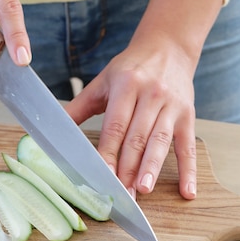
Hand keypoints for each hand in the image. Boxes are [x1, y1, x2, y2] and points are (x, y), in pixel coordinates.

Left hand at [66, 39, 196, 199]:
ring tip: (144, 190)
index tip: (101, 176)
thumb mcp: (102, 82)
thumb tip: (50, 128)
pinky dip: (189, 171)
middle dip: (128, 168)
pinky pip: (188, 147)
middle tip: (121, 194)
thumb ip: (78, 108)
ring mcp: (172, 106)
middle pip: (137, 138)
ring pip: (160, 142)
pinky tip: (187, 191)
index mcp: (126, 86)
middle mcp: (151, 95)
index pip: (115, 127)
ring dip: (152, 168)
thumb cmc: (130, 69)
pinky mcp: (188, 116)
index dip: (108, 154)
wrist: (169, 46)